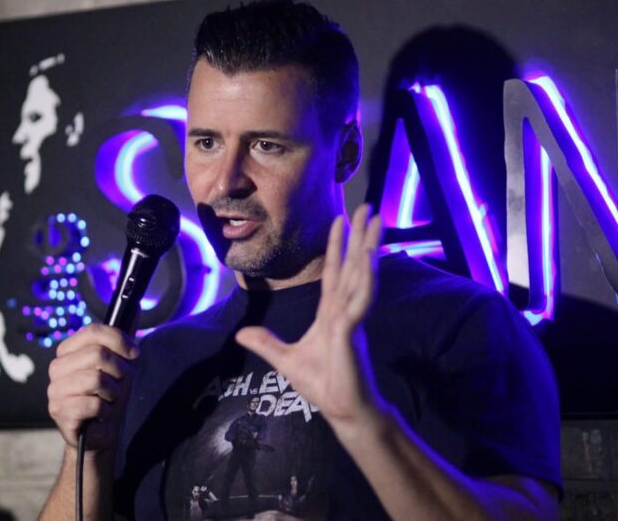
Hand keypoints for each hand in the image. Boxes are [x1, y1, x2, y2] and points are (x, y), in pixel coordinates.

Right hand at [46, 323, 138, 453]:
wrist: (102, 432)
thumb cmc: (110, 396)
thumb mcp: (122, 363)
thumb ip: (125, 336)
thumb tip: (136, 305)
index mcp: (69, 351)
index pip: (93, 331)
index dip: (119, 340)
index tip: (134, 354)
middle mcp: (57, 368)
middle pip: (98, 354)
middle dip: (119, 372)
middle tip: (118, 385)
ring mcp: (55, 390)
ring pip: (96, 380)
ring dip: (113, 393)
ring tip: (108, 401)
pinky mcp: (59, 412)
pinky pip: (93, 404)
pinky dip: (105, 412)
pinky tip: (100, 416)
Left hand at [236, 204, 384, 437]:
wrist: (343, 410)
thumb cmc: (324, 385)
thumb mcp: (285, 360)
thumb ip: (266, 343)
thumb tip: (240, 333)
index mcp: (331, 313)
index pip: (336, 272)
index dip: (338, 246)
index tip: (340, 221)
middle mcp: (345, 310)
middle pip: (354, 264)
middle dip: (360, 235)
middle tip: (368, 207)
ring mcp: (351, 318)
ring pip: (362, 275)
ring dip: (370, 248)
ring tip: (376, 223)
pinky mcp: (352, 331)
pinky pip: (361, 300)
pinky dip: (367, 279)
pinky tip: (370, 260)